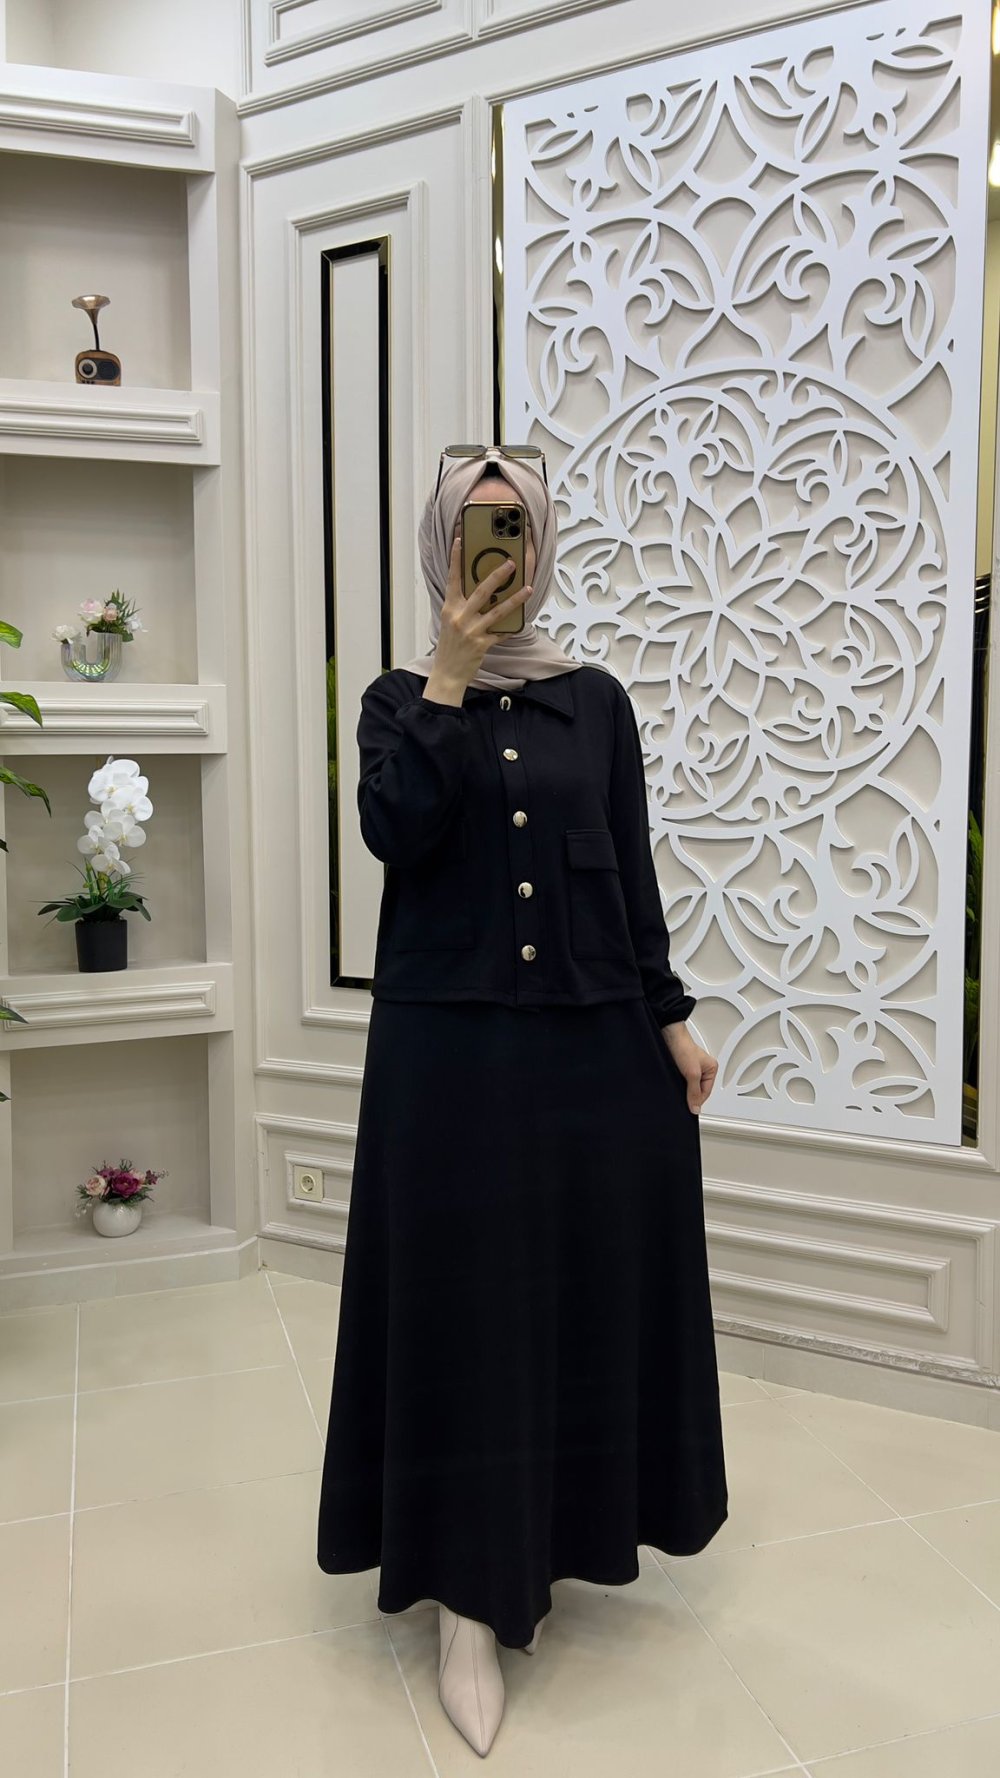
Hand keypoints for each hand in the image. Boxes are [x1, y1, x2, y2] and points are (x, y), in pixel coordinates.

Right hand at [427, 537, 532, 696]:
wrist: (447, 673)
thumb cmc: (449, 647)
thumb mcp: (449, 622)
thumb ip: (462, 606)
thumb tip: (482, 591)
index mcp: (449, 609)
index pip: (453, 579)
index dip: (456, 559)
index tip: (460, 541)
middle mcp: (460, 617)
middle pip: (481, 591)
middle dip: (498, 575)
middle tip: (511, 563)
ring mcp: (471, 631)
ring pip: (498, 610)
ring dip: (515, 599)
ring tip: (528, 588)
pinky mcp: (482, 644)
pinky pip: (501, 632)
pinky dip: (512, 626)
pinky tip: (522, 619)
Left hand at [660, 1023, 717, 1114]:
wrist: (668, 1036)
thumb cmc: (683, 1047)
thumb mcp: (692, 1073)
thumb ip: (694, 1092)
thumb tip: (695, 1108)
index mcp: (711, 1069)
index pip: (706, 1092)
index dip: (697, 1100)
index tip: (689, 1108)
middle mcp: (703, 1069)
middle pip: (698, 1090)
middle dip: (690, 1095)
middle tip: (683, 1098)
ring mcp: (691, 1069)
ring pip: (689, 1086)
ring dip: (683, 1089)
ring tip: (677, 1087)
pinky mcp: (681, 1068)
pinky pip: (681, 1081)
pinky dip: (678, 1084)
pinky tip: (674, 1084)